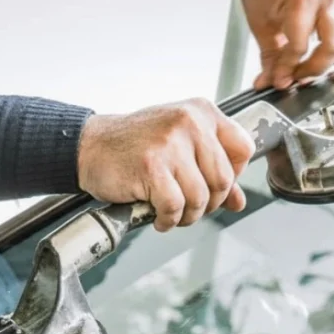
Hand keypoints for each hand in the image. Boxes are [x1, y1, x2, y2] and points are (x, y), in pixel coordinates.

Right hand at [76, 99, 254, 232]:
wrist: (91, 146)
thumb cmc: (134, 146)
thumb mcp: (179, 147)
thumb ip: (211, 170)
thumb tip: (239, 202)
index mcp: (201, 112)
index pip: (243, 149)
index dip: (233, 177)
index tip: (212, 187)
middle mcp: (189, 123)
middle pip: (223, 180)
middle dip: (208, 204)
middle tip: (189, 208)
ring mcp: (170, 144)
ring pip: (200, 197)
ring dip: (187, 216)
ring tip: (171, 213)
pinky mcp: (152, 166)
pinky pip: (174, 207)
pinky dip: (168, 220)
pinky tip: (157, 216)